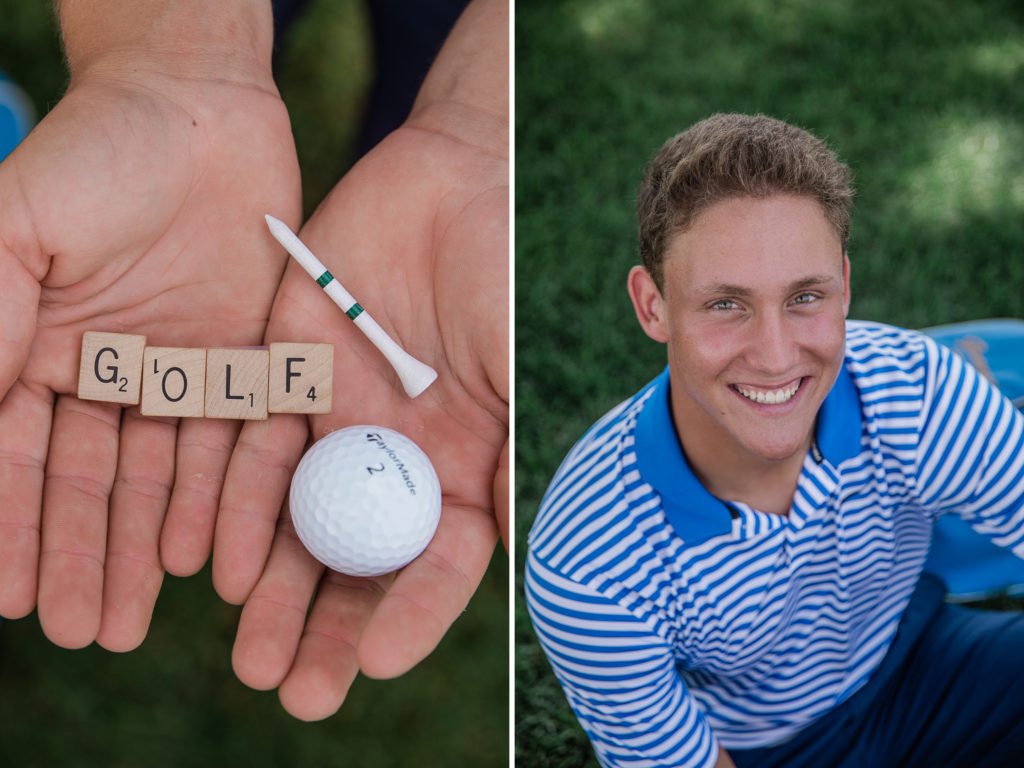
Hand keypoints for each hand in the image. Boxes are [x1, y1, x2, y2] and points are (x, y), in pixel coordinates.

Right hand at [0, 46, 300, 649]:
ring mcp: (179, 371)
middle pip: (90, 482)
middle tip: (87, 631)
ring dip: (145, 548)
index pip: (18, 455)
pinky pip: (229, 443)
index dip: (14, 527)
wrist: (199, 112)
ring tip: (134, 617)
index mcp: (40, 347)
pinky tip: (203, 556)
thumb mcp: (12, 231)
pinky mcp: (245, 362)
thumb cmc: (94, 157)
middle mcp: (107, 372)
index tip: (11, 598)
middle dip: (83, 557)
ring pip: (158, 477)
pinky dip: (215, 499)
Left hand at [211, 105, 507, 718]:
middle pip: (358, 559)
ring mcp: (335, 419)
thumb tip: (504, 561)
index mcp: (455, 465)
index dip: (408, 615)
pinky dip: (241, 508)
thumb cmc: (502, 272)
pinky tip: (225, 565)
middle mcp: (391, 456)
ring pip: (299, 521)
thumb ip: (503, 464)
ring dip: (275, 590)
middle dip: (327, 625)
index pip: (432, 562)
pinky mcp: (285, 373)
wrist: (452, 176)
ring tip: (252, 653)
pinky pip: (253, 451)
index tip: (372, 663)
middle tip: (292, 689)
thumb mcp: (516, 375)